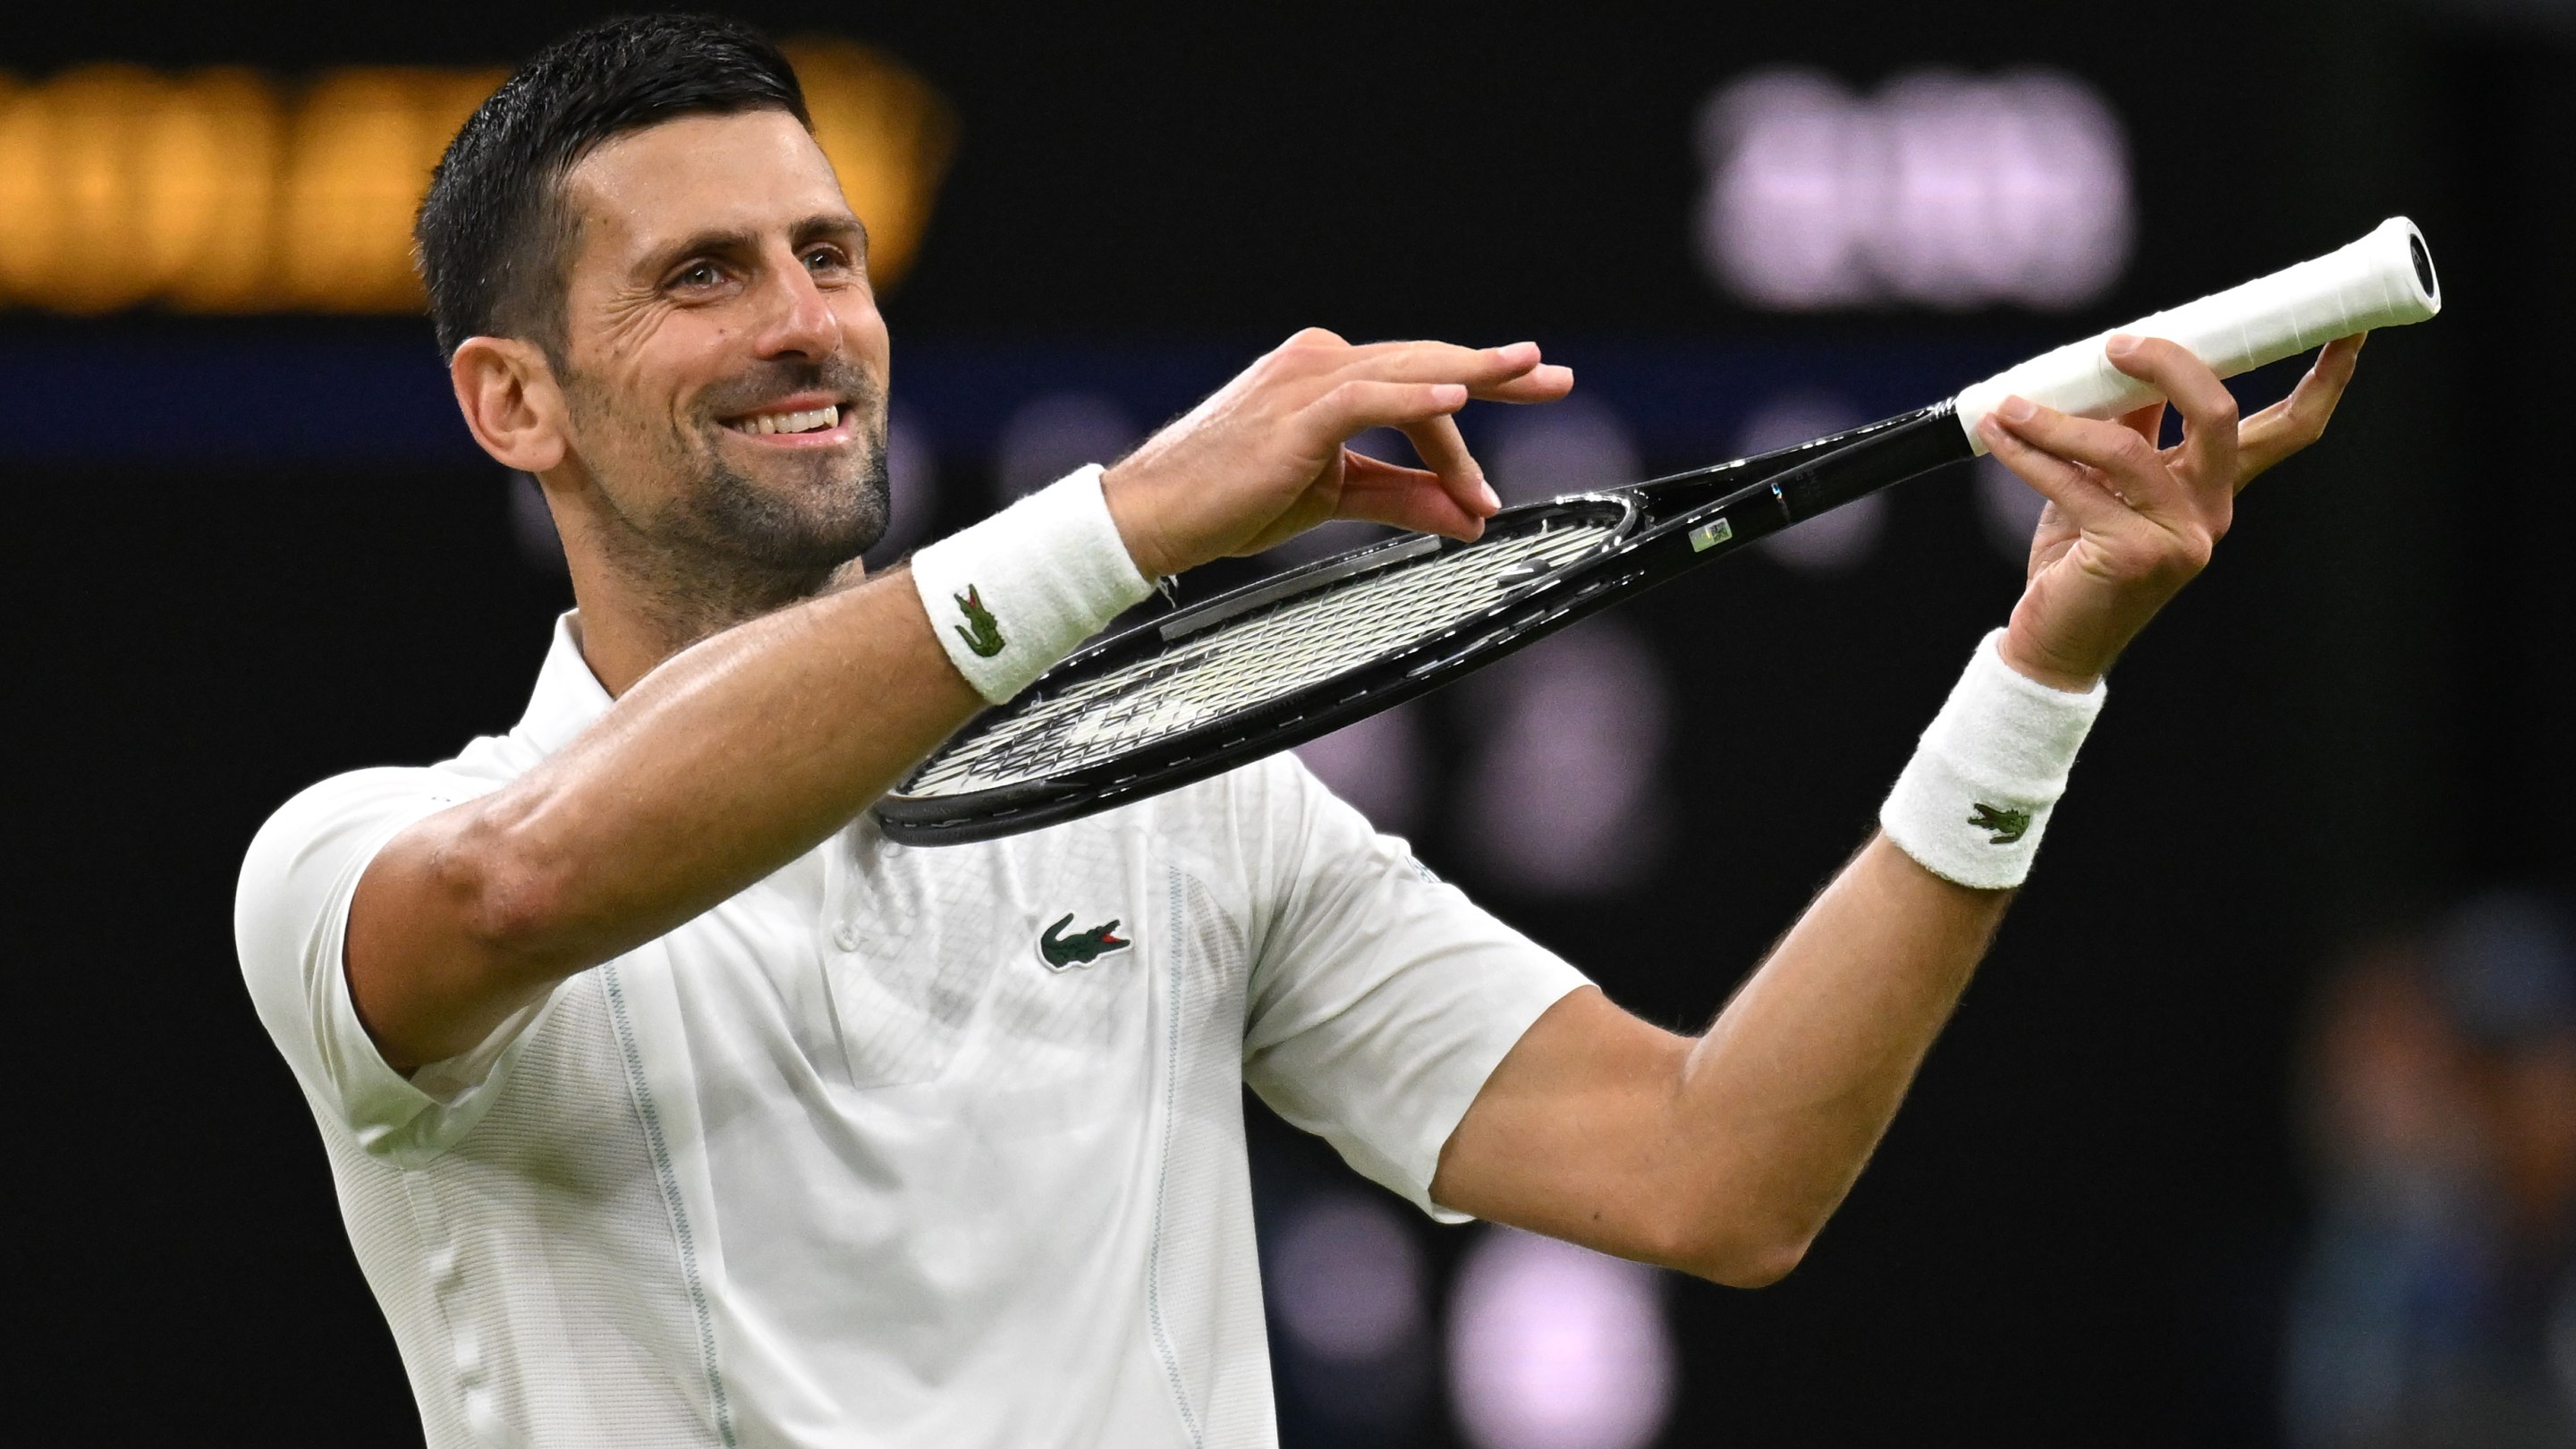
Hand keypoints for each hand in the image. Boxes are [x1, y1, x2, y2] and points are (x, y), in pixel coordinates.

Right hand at [1099, 330, 1574, 578]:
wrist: (1153, 516)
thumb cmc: (1230, 502)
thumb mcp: (1334, 498)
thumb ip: (1402, 497)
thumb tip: (1469, 515)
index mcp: (1327, 378)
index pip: (1415, 389)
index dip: (1461, 434)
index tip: (1493, 482)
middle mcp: (1320, 364)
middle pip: (1426, 364)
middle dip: (1496, 373)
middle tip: (1556, 378)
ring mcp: (1307, 381)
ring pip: (1408, 370)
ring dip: (1474, 379)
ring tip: (1529, 375)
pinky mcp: (1296, 411)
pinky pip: (1370, 396)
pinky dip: (1417, 395)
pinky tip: (1461, 395)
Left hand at [1978, 332, 2365, 689]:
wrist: (2052, 644)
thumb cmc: (2079, 561)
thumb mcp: (2106, 486)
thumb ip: (2125, 429)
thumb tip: (2122, 362)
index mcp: (2217, 489)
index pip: (2288, 428)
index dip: (2324, 379)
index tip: (2349, 327)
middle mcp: (2211, 512)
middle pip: (2220, 416)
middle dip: (2173, 364)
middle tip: (2119, 342)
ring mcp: (2178, 537)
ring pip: (2126, 448)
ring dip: (2059, 419)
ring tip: (2012, 405)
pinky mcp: (2132, 556)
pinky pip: (2075, 484)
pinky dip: (2030, 453)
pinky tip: (2000, 431)